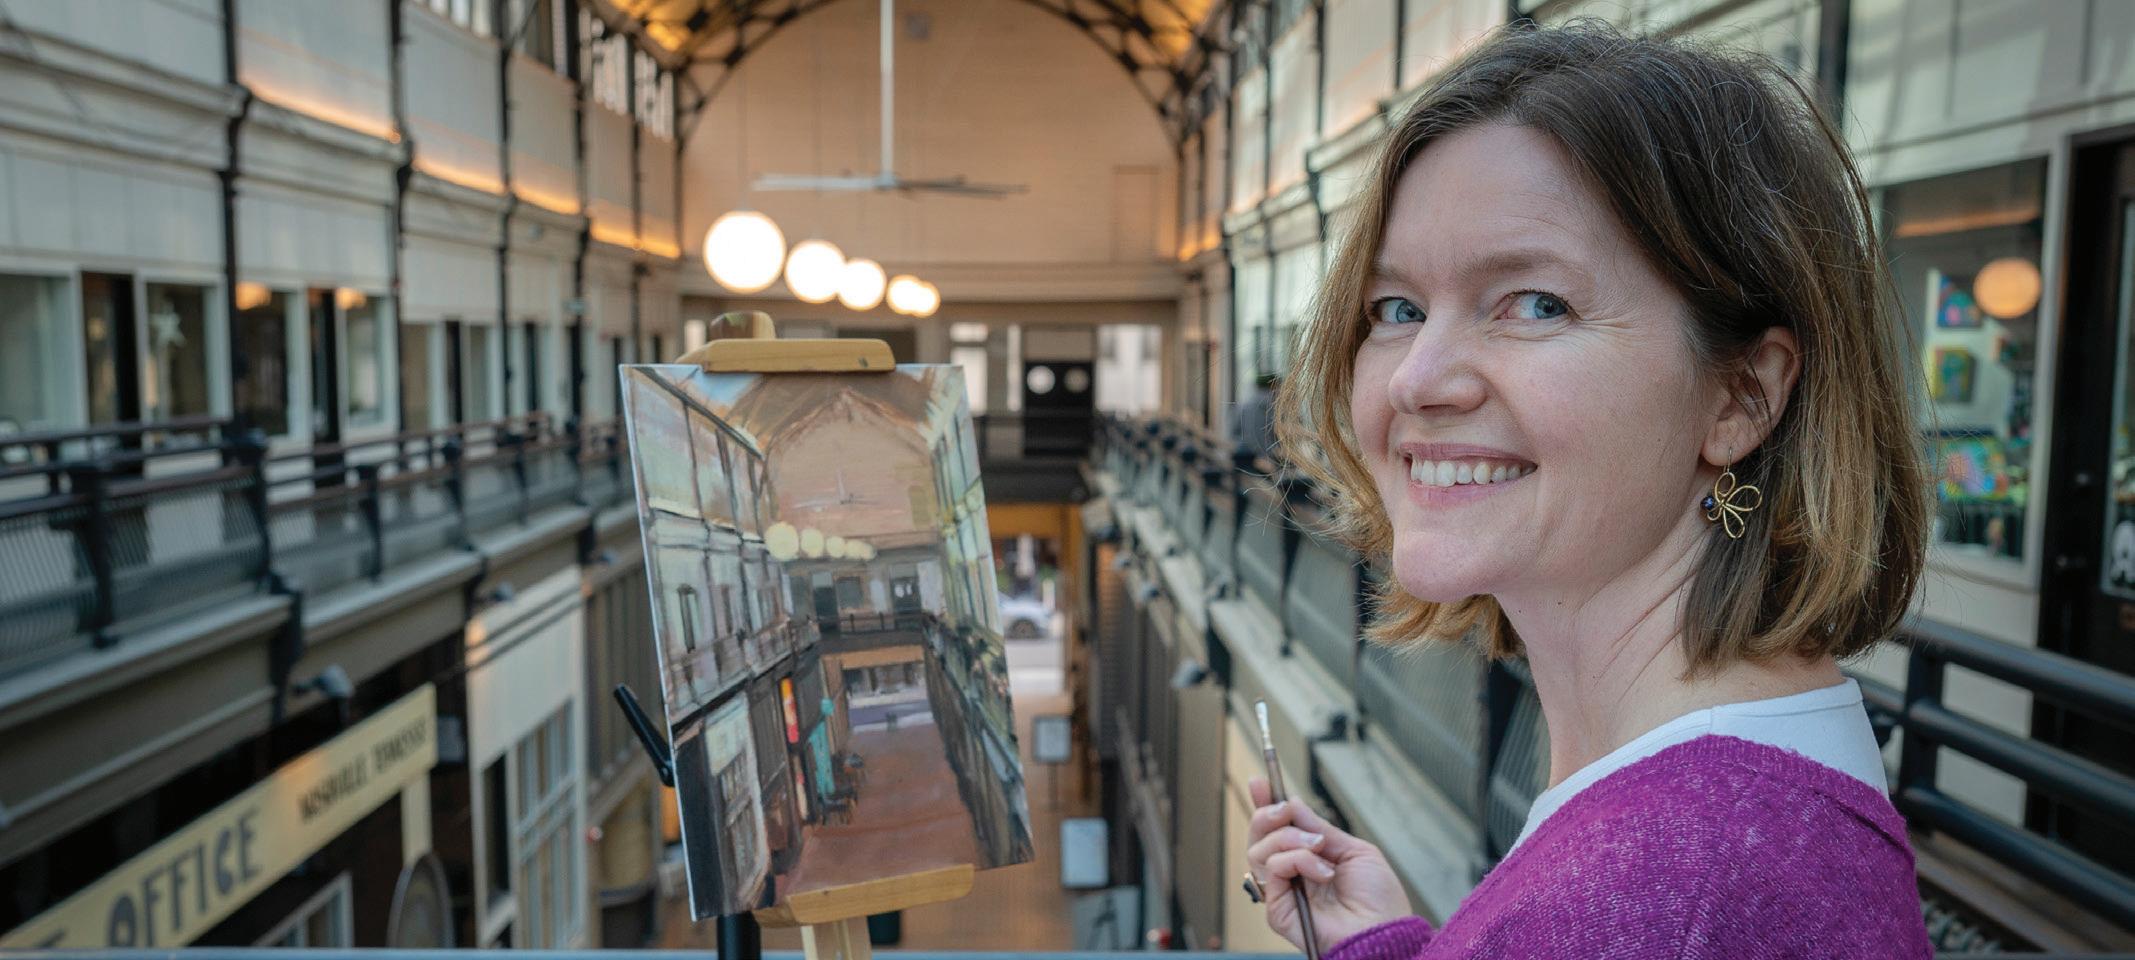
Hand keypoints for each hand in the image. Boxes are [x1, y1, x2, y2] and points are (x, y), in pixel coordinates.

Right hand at [1245, 777, 1413, 954]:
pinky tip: (1322, 872)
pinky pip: (1273, 869)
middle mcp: (1290, 873)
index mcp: (1307, 858)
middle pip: (1258, 835)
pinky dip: (1297, 861)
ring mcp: (1282, 890)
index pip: (1276, 829)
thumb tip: (1291, 802)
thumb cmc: (1377, 899)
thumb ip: (1319, 828)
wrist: (1383, 931)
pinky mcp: (1277, 908)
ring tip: (1319, 849)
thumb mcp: (1352, 850)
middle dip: (1269, 813)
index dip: (1265, 804)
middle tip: (1287, 811)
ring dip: (1290, 839)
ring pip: (1260, 849)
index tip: (1259, 782)